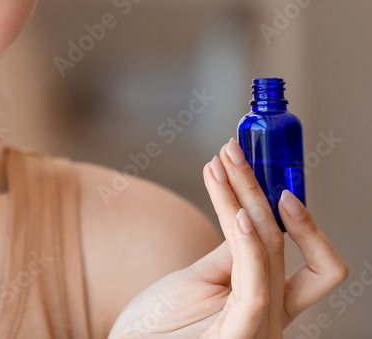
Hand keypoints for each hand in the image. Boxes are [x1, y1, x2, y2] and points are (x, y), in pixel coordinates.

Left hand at [108, 138, 348, 337]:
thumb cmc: (159, 327)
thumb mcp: (196, 282)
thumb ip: (230, 254)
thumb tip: (247, 212)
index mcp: (268, 305)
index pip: (312, 264)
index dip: (304, 222)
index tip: (272, 177)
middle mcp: (272, 318)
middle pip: (286, 244)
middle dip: (261, 189)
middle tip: (234, 151)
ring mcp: (258, 330)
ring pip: (270, 250)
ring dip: (245, 197)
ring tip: (221, 163)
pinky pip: (256, 287)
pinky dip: (250, 245)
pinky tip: (237, 212)